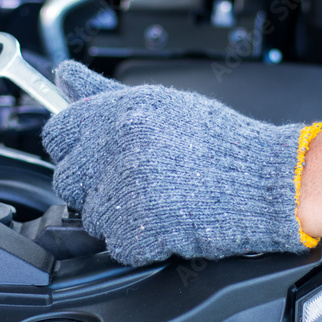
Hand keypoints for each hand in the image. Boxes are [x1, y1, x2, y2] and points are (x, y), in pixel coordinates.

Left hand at [41, 61, 321, 265]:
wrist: (264, 181)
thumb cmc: (220, 142)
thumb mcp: (160, 102)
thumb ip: (102, 92)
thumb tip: (64, 76)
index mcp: (119, 112)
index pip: (57, 133)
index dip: (74, 146)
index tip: (91, 153)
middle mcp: (116, 147)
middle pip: (67, 178)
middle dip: (94, 184)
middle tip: (135, 179)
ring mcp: (125, 190)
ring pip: (90, 215)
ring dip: (117, 215)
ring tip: (158, 197)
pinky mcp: (138, 231)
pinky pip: (115, 245)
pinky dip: (138, 242)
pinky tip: (166, 220)